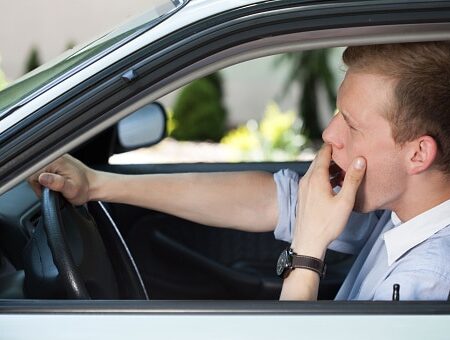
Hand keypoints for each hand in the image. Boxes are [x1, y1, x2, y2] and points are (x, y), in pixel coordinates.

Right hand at [28, 154, 94, 205]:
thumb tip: (42, 178)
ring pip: (38, 172)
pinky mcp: (57, 161)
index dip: (37, 186)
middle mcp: (55, 156)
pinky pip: (45, 170)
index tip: (48, 191)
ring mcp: (56, 158)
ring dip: (45, 182)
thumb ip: (56, 183)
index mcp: (56, 161)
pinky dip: (49, 178)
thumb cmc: (85, 188)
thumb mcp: (71, 189)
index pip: (32, 172)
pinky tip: (58, 182)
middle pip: (34, 172)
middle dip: (41, 184)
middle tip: (54, 190)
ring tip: (58, 187)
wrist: (95, 185)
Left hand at [292, 144, 365, 258]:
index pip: (323, 153)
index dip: (334, 144)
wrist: (308, 242)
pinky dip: (323, 177)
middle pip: (319, 160)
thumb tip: (360, 160)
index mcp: (315, 177)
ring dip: (329, 167)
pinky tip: (334, 183)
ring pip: (316, 170)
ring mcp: (303, 188)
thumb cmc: (326, 224)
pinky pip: (313, 179)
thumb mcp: (344, 201)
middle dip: (333, 155)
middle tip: (348, 152)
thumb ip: (352, 179)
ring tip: (344, 168)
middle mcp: (306, 180)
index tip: (345, 139)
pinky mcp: (303, 195)